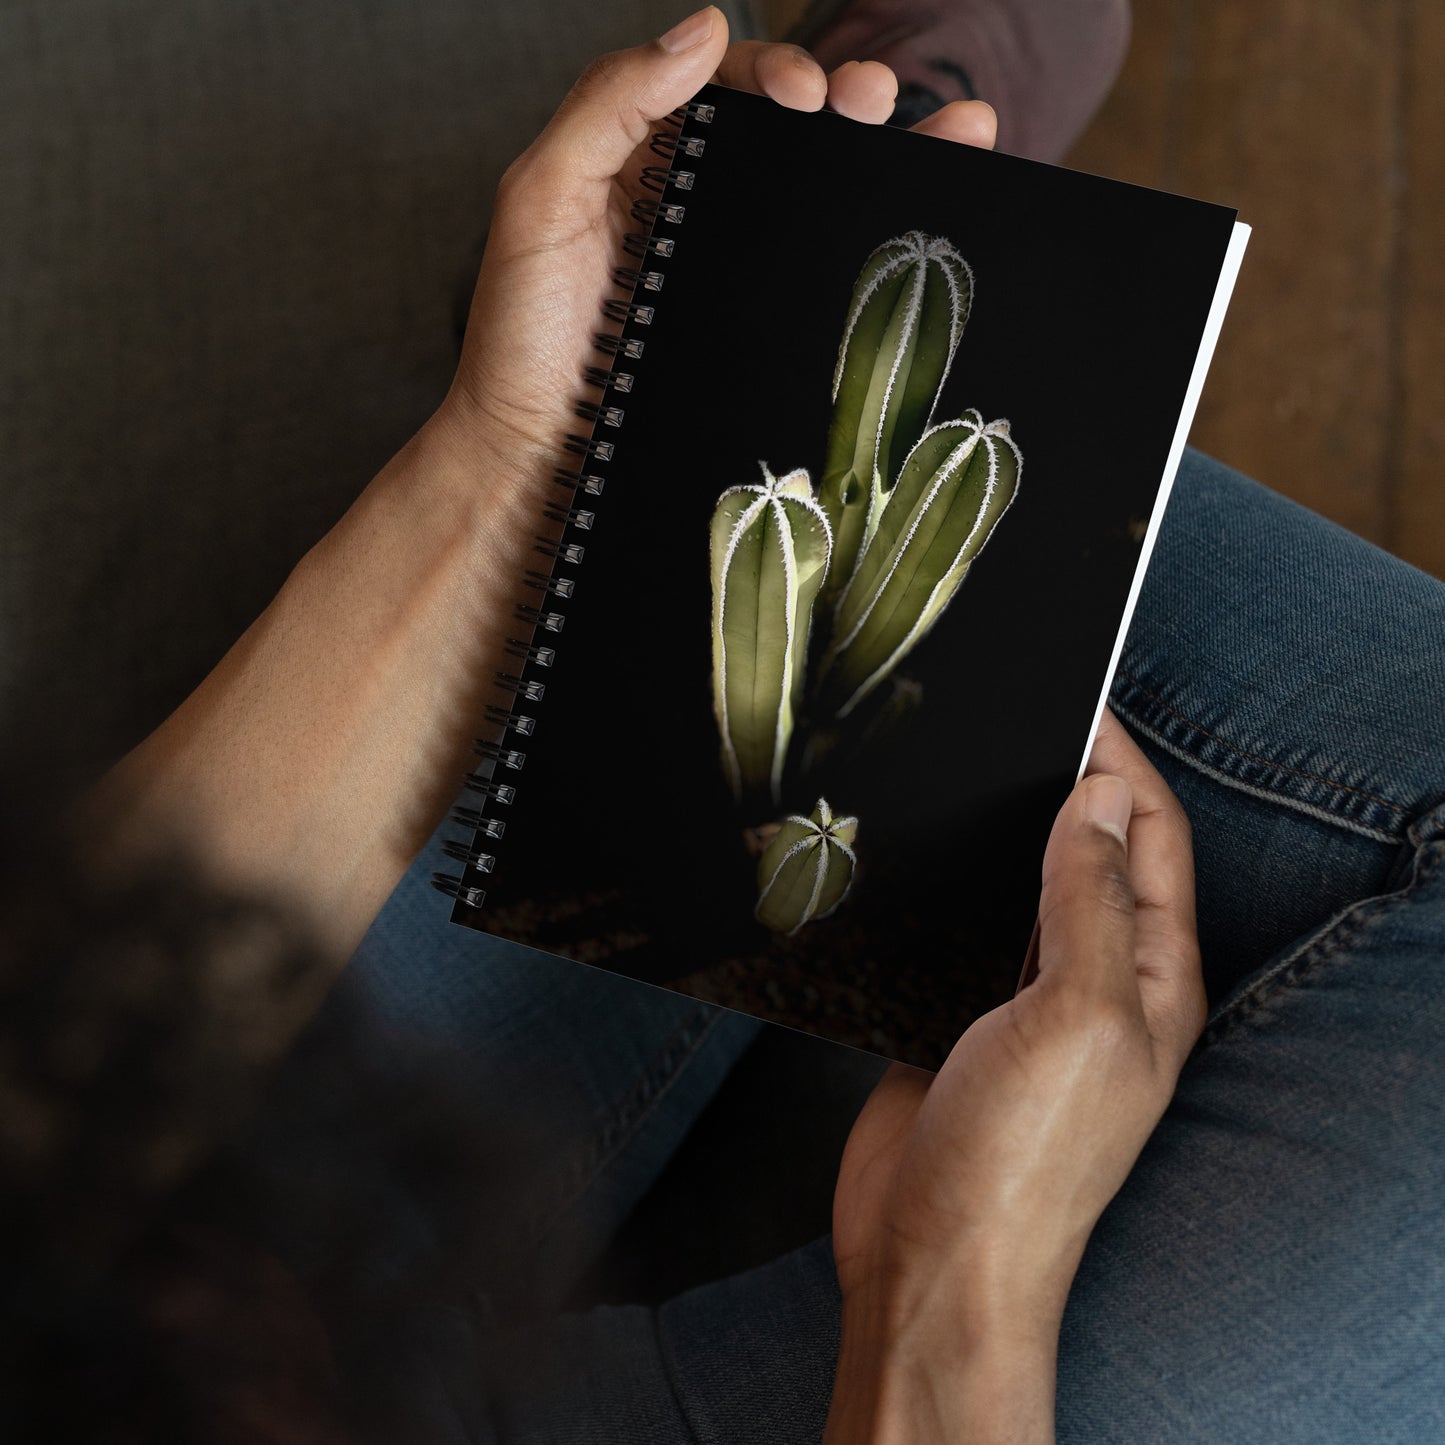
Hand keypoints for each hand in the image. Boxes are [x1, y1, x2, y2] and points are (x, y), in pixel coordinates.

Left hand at [424, 4, 998, 518]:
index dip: (774, 72)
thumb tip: (704, 29)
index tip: (805, 95)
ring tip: (960, 130)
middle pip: (793, 135)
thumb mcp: (540, 201)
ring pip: (826, 198)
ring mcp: (735, 273)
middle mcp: (698, 208)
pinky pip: (829, 276)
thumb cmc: (522, 338)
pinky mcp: (761, 331)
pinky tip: (942, 210)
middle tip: (875, 100)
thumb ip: (607, 105)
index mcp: (645, 162)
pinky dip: (888, 242)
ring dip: (898, 154)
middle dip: (851, 100)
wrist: (538, 459)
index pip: (727, 89)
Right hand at [826, 709, 1205, 1443]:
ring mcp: (1027, 1003)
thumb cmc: (1020, 1162)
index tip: (1075, 699)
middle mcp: (1097, 984)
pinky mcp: (960, 1018)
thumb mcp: (1073, 1014)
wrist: (933, 1263)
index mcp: (1149, 979)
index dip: (1121, 762)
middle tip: (1017, 717)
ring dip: (1011, 831)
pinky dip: (959, 883)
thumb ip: (1085, 901)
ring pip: (1029, 888)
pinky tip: (925, 855)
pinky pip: (968, 929)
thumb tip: (1098, 797)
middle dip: (1068, 782)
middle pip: (1095, 854)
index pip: (1151, 838)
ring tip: (969, 768)